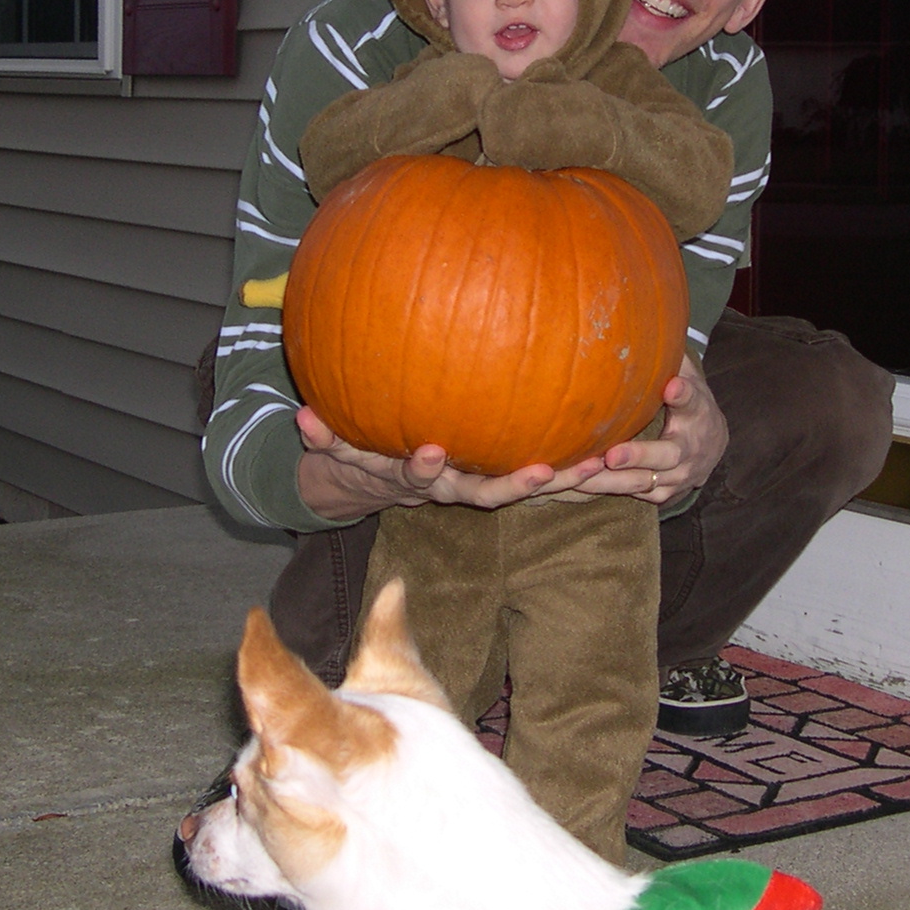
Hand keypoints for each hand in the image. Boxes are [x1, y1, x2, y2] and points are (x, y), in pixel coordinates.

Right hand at [292, 406, 608, 520]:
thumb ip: (324, 437)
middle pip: (487, 492)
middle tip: (542, 471)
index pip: (421, 475)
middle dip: (514, 485)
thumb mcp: (338, 448)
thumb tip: (301, 417)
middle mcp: (454, 487)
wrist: (378, 483)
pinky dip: (572, 469)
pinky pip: (542, 476)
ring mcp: (478, 484)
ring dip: (560, 482)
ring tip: (597, 464)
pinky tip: (608, 449)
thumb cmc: (359, 457)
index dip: (426, 468)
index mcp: (417, 478)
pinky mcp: (502, 476)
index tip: (432, 451)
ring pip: (524, 488)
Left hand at [569, 352, 726, 506]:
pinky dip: (607, 490)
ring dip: (612, 480)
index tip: (671, 386)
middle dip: (638, 455)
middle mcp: (689, 449)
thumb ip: (670, 358)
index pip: (692, 400)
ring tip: (583, 473)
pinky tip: (577, 484)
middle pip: (665, 455)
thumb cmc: (688, 405)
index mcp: (696, 413)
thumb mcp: (688, 379)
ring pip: (644, 482)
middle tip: (613, 454)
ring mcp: (678, 476)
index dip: (682, 394)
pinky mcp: (665, 494)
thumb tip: (644, 318)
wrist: (711, 448)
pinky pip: (634, 494)